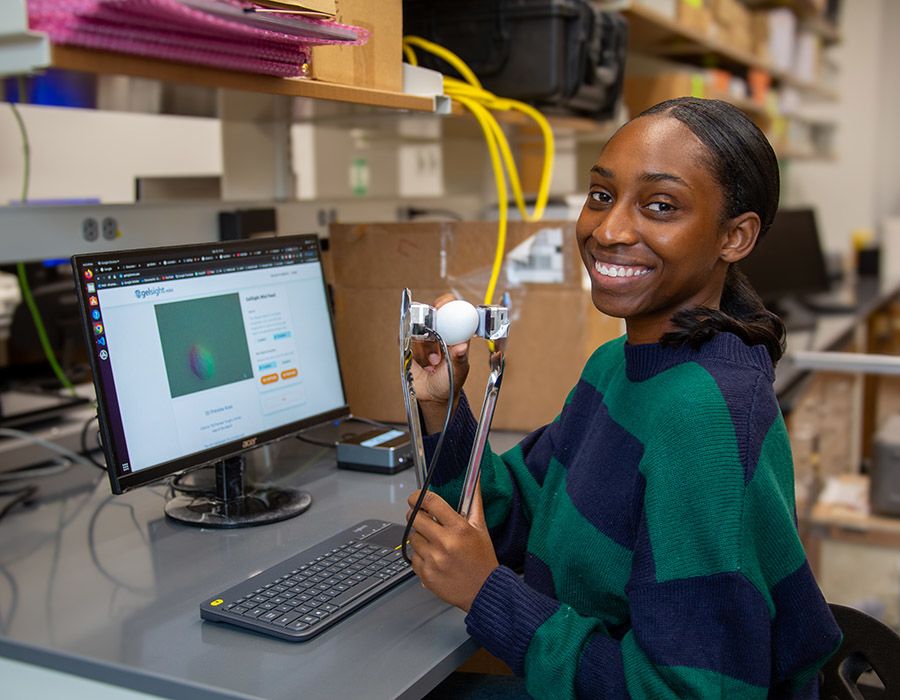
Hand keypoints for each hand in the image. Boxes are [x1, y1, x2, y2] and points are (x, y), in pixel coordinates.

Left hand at [406, 486, 497, 611]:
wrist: (484, 591)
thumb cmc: (482, 559)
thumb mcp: (480, 528)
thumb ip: (474, 502)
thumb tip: (476, 479)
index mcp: (459, 528)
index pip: (430, 502)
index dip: (419, 496)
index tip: (416, 498)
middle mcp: (445, 543)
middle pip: (414, 518)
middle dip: (415, 515)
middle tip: (421, 518)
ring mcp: (433, 559)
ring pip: (412, 537)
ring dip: (419, 537)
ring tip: (433, 542)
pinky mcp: (426, 574)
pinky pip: (413, 557)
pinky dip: (420, 556)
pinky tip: (433, 557)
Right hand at [409, 293, 470, 432]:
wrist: (432, 397)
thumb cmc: (449, 383)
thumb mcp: (458, 372)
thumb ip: (459, 359)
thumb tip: (463, 347)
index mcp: (456, 334)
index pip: (453, 311)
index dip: (448, 303)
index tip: (443, 304)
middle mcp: (439, 333)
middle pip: (432, 315)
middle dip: (431, 323)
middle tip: (434, 342)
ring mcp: (423, 338)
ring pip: (417, 328)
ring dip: (422, 347)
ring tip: (431, 363)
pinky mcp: (409, 345)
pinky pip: (404, 337)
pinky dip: (409, 348)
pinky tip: (419, 362)